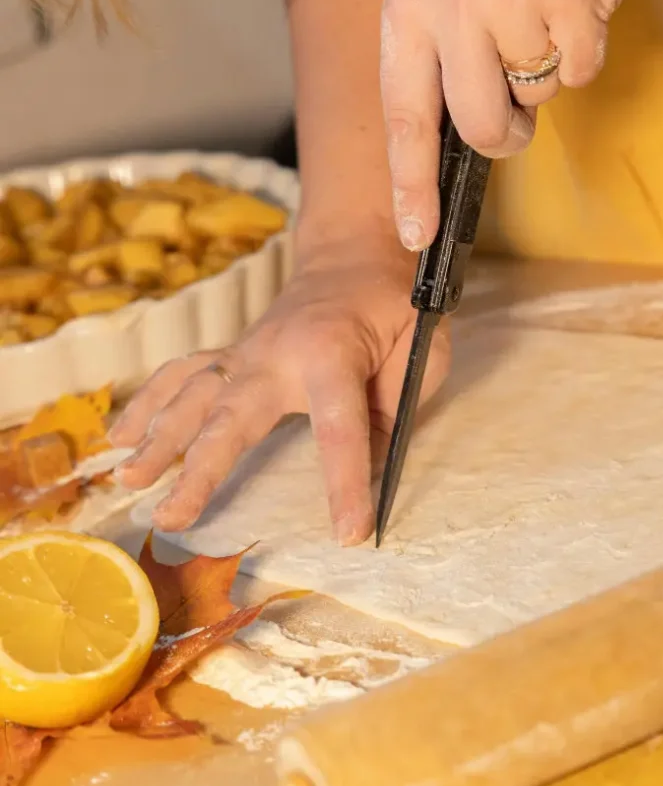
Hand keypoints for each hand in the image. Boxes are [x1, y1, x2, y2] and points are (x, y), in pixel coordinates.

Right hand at [109, 238, 448, 542]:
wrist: (353, 253)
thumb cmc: (393, 305)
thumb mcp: (419, 349)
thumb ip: (397, 408)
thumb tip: (372, 470)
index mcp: (332, 354)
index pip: (339, 427)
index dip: (345, 483)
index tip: (349, 532)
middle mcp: (275, 353)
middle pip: (232, 418)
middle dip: (199, 471)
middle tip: (171, 517)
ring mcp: (245, 352)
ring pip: (193, 397)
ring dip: (158, 441)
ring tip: (128, 480)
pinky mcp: (231, 356)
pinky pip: (181, 377)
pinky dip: (147, 405)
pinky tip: (119, 439)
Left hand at [379, 0, 647, 249]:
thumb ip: (433, 67)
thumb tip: (439, 163)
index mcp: (406, 9)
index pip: (403, 117)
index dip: (412, 185)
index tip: (417, 236)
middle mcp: (448, 0)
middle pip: (480, 127)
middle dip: (506, 132)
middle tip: (517, 103)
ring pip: (534, 99)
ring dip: (545, 78)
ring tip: (540, 21)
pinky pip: (578, 72)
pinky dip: (584, 53)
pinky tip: (571, 7)